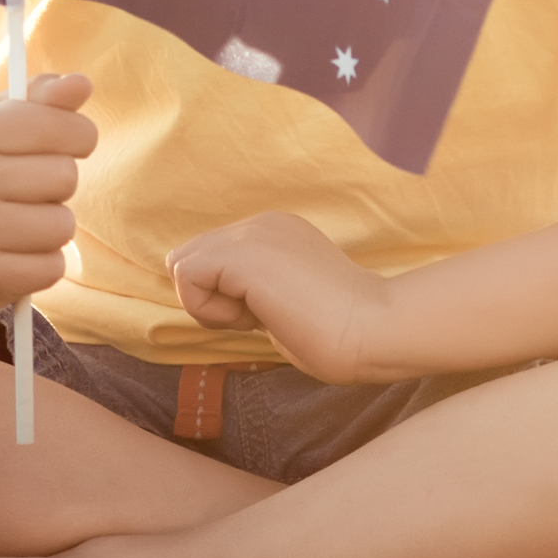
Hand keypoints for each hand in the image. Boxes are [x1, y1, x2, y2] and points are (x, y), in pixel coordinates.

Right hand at [0, 72, 94, 306]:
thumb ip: (42, 98)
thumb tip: (80, 84)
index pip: (59, 127)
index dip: (77, 134)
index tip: (69, 142)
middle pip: (63, 177)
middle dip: (58, 181)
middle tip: (30, 186)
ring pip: (62, 226)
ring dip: (54, 223)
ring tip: (24, 218)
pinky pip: (51, 268)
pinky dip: (45, 260)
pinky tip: (19, 249)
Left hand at [166, 212, 394, 383]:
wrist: (376, 330)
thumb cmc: (341, 333)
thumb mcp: (285, 302)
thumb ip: (252, 293)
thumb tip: (210, 300)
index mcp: (275, 232)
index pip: (209, 258)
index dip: (221, 296)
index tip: (264, 316)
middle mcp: (261, 223)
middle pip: (187, 257)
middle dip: (209, 297)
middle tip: (257, 319)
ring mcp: (253, 233)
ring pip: (181, 264)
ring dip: (209, 304)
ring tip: (257, 318)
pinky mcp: (244, 254)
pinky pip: (187, 277)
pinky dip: (208, 309)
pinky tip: (252, 319)